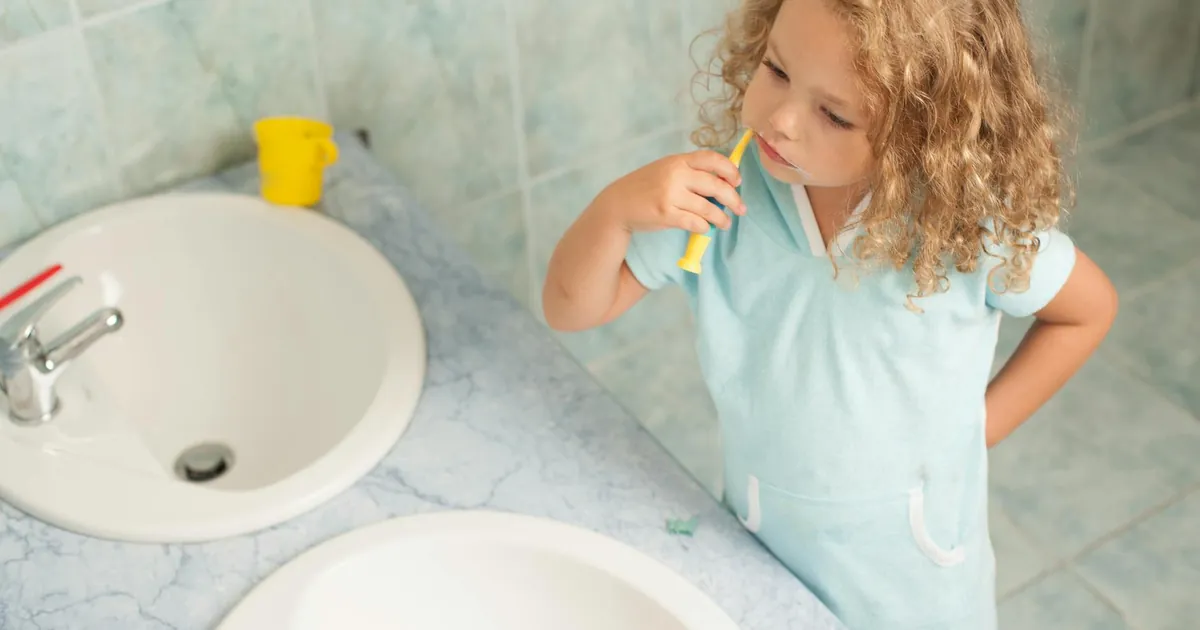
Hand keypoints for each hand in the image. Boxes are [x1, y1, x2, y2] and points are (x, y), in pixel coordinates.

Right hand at [598, 150, 745, 233]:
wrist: (618, 204)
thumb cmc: (645, 187)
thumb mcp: (666, 171)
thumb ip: (689, 173)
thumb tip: (722, 183)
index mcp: (678, 160)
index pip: (712, 159)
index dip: (730, 170)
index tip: (738, 181)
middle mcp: (676, 175)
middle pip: (716, 185)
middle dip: (733, 198)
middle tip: (741, 208)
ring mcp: (670, 195)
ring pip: (708, 208)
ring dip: (722, 218)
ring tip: (726, 223)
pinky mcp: (666, 214)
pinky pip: (695, 222)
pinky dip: (704, 227)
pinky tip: (706, 228)